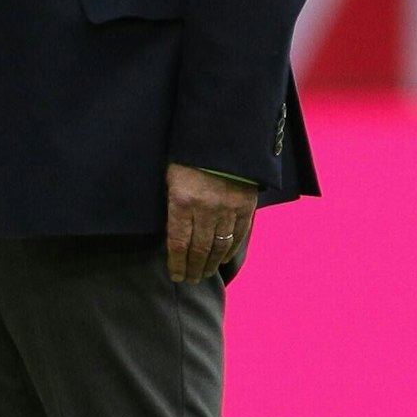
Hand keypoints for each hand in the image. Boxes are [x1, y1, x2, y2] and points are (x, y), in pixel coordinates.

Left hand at [165, 163, 255, 283]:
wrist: (222, 136)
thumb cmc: (188, 154)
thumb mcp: (171, 176)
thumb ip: (172, 203)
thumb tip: (173, 230)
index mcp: (181, 201)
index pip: (178, 242)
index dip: (177, 263)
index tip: (175, 276)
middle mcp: (205, 209)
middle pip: (199, 249)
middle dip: (194, 268)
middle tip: (191, 280)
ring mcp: (227, 209)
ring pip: (219, 246)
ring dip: (211, 263)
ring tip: (205, 273)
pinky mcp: (245, 206)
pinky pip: (238, 235)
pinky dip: (230, 250)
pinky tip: (223, 258)